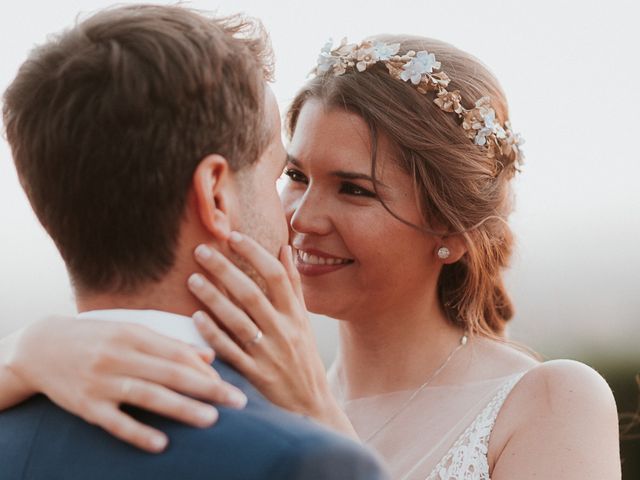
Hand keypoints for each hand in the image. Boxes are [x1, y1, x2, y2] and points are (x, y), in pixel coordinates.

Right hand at [5, 316, 246, 451]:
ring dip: (181, 408)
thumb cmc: (96, 338)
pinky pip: (115, 422)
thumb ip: (170, 345)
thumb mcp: (130, 332)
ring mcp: (101, 382)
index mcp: (133, 335)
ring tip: (211, 420)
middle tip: (238, 401)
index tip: (230, 384)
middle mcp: (119, 356)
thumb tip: (209, 358)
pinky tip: (162, 444)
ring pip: (148, 395)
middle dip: (208, 388)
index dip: (205, 371)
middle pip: (171, 373)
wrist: (40, 348)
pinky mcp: (85, 406)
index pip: (177, 353)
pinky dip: (138, 432)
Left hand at [187, 233, 355, 436]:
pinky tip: (196, 318)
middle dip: (226, 270)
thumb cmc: (303, 358)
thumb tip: (284, 248)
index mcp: (295, 315)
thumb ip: (293, 285)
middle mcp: (284, 331)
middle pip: (252, 294)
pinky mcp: (256, 376)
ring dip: (214, 298)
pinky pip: (231, 352)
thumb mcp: (303, 321)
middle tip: (201, 251)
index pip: (276, 276)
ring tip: (192, 279)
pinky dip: (214, 334)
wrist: (311, 405)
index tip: (233, 236)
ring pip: (239, 321)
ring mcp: (269, 354)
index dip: (255, 253)